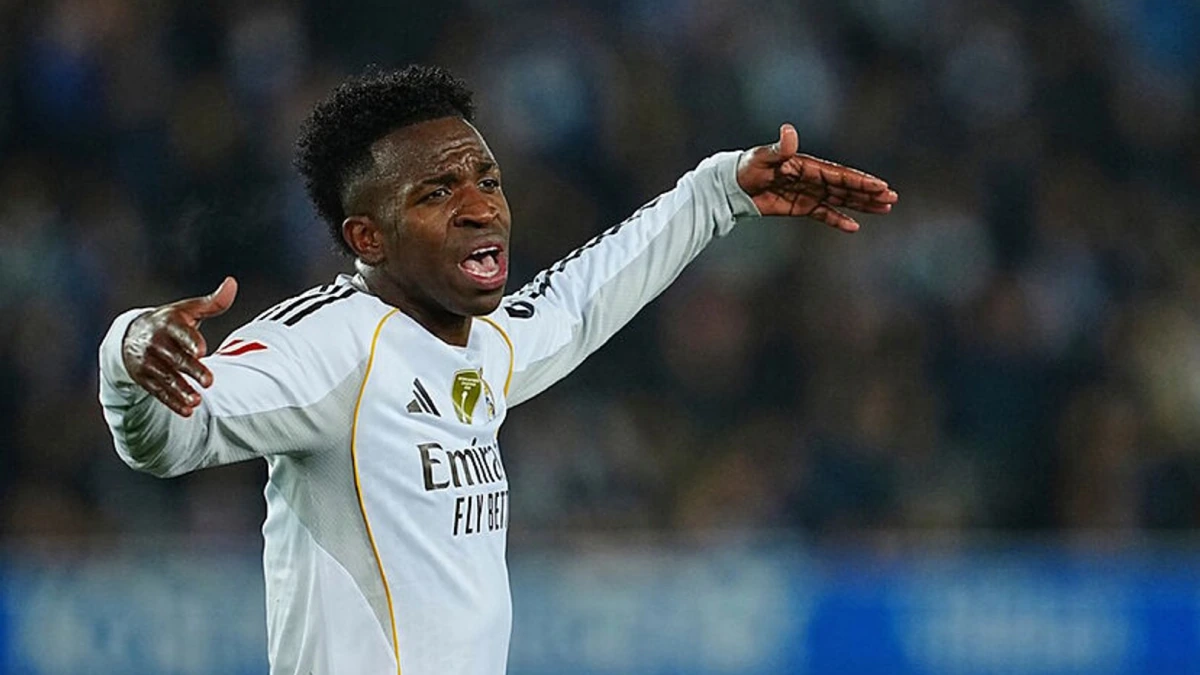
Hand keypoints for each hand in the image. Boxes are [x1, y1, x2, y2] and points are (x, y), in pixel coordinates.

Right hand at [121, 277, 237, 416]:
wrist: (131, 334)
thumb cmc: (170, 321)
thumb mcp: (189, 309)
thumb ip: (213, 302)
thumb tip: (232, 283)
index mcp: (168, 323)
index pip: (180, 333)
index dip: (190, 341)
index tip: (202, 350)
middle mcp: (156, 342)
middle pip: (175, 359)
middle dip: (191, 370)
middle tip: (210, 381)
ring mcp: (148, 361)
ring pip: (165, 377)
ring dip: (181, 390)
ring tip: (197, 401)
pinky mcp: (143, 377)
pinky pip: (158, 391)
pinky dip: (171, 401)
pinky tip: (187, 410)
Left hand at [736, 123, 898, 231]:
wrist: (732, 184)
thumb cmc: (746, 167)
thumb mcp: (762, 158)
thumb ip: (779, 149)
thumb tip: (790, 131)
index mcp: (807, 166)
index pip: (839, 175)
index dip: (860, 181)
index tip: (880, 185)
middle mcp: (812, 178)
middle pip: (846, 187)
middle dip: (869, 193)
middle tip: (892, 198)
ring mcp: (808, 192)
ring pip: (840, 199)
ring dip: (861, 204)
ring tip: (885, 208)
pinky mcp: (800, 206)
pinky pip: (824, 213)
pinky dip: (838, 220)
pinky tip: (854, 226)